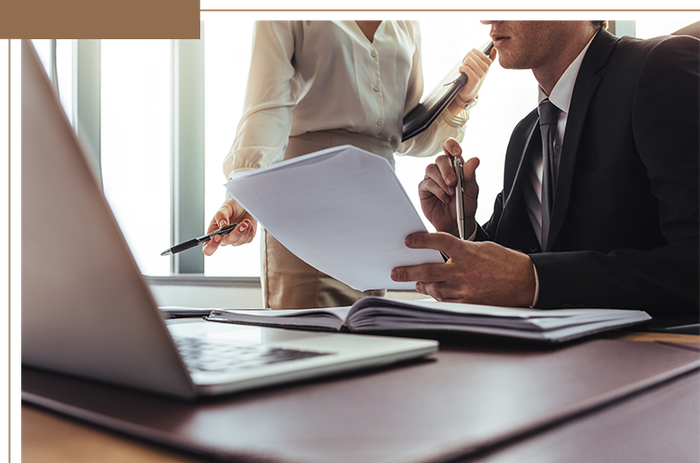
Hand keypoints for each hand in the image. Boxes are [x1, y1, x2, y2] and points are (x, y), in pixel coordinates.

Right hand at [202, 195, 256, 255]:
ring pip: (239, 241)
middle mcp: (223, 238)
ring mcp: (235, 239)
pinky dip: (250, 231)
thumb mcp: (225, 208)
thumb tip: (222, 224)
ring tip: (246, 221)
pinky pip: (248, 239)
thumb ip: (221, 215)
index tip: (218, 237)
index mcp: (213, 232)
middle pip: (227, 242)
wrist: (243, 205)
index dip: (211, 246)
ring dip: (244, 230)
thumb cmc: (231, 206)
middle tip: (241, 225)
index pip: (208, 247)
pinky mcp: (245, 238)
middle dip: (235, 233)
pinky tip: (248, 223)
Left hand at [391, 232, 535, 306]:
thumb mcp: (483, 248)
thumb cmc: (505, 262)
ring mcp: (467, 289)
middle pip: (429, 271)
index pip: (439, 241)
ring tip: (415, 283)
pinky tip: (432, 293)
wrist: (526, 281)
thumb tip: (441, 252)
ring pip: (435, 288)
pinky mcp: (471, 302)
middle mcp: (465, 271)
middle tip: (396, 272)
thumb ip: (461, 250)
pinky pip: (447, 301)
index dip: (421, 240)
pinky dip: (437, 296)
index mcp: (468, 252)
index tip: (408, 241)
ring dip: (422, 286)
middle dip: (409, 272)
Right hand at [419, 138, 478, 237]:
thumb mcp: (472, 191)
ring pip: (430, 169)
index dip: (451, 145)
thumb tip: (475, 160)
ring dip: (441, 181)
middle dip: (447, 170)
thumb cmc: (465, 206)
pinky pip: (427, 184)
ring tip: (450, 193)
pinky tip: (444, 198)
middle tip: (453, 182)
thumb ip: (470, 175)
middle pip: (440, 159)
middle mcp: (442, 170)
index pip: (449, 147)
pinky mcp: (424, 189)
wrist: (456, 224)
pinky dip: (437, 190)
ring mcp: (432, 179)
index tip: (457, 152)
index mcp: (455, 166)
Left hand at [448, 46, 494, 114]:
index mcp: (488, 62)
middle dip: (465, 60)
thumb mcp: (482, 68)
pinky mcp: (475, 79)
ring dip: (463, 65)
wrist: (469, 93)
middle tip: (466, 67)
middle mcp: (486, 67)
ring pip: (468, 60)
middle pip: (470, 54)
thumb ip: (489, 58)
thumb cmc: (474, 78)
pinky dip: (461, 70)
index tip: (469, 62)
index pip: (474, 51)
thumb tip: (494, 49)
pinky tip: (462, 73)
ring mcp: (481, 74)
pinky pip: (465, 68)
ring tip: (464, 70)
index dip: (468, 55)